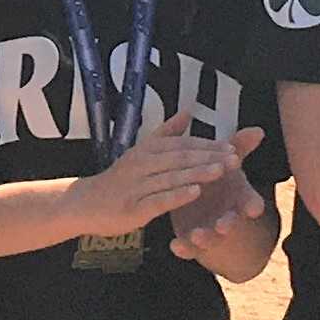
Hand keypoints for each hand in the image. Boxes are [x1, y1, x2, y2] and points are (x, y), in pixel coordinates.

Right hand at [65, 113, 245, 241]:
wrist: (85, 204)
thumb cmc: (119, 179)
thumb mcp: (141, 152)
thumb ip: (166, 134)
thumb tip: (188, 112)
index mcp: (146, 150)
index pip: (182, 144)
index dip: (208, 145)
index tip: (233, 147)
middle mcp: (142, 164)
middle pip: (180, 158)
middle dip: (209, 157)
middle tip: (235, 158)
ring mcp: (137, 186)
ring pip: (172, 177)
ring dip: (198, 173)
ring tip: (221, 171)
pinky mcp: (134, 208)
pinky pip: (159, 200)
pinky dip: (177, 195)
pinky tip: (196, 193)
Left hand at [167, 127, 270, 274]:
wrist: (208, 211)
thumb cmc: (219, 181)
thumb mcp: (228, 165)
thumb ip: (238, 148)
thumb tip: (257, 129)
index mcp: (237, 197)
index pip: (251, 202)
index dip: (253, 205)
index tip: (254, 209)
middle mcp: (227, 216)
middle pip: (232, 222)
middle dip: (229, 224)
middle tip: (224, 225)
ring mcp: (210, 231)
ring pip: (210, 238)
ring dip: (205, 238)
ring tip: (197, 235)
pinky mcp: (193, 242)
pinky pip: (188, 248)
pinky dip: (183, 248)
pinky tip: (174, 245)